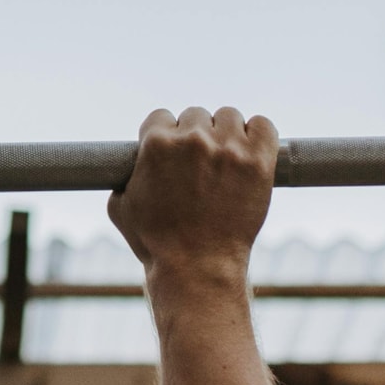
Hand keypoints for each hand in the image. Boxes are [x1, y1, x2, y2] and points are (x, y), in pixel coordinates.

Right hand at [109, 107, 277, 285]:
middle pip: (195, 115)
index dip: (166, 135)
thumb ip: (123, 178)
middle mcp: (192, 139)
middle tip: (201, 163)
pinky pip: (263, 125)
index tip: (175, 153)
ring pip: (229, 116)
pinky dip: (258, 134)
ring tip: (226, 159)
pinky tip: (250, 152)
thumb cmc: (157, 243)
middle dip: (196, 136)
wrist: (197, 268)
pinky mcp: (258, 161)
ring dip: (226, 133)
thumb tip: (129, 167)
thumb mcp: (121, 208)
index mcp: (156, 143)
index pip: (161, 117)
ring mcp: (228, 149)